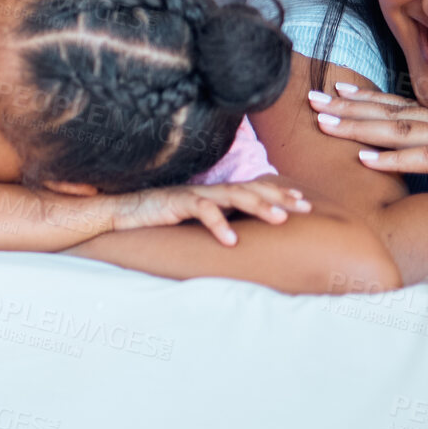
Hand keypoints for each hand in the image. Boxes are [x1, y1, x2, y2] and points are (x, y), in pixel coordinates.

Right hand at [92, 180, 312, 246]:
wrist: (122, 212)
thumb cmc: (160, 218)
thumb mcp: (195, 220)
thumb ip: (217, 220)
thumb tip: (242, 234)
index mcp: (216, 193)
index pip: (254, 188)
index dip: (279, 192)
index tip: (304, 201)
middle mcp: (209, 190)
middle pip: (251, 188)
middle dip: (279, 196)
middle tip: (305, 207)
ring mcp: (194, 194)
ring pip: (233, 195)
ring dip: (258, 206)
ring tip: (280, 219)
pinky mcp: (177, 202)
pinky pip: (202, 211)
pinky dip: (218, 225)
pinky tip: (232, 241)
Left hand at [306, 83, 427, 195]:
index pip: (409, 105)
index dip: (371, 98)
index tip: (338, 90)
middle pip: (393, 110)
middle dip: (349, 106)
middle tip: (309, 98)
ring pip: (400, 128)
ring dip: (357, 125)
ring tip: (321, 121)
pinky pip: (426, 157)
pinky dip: (392, 156)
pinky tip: (364, 157)